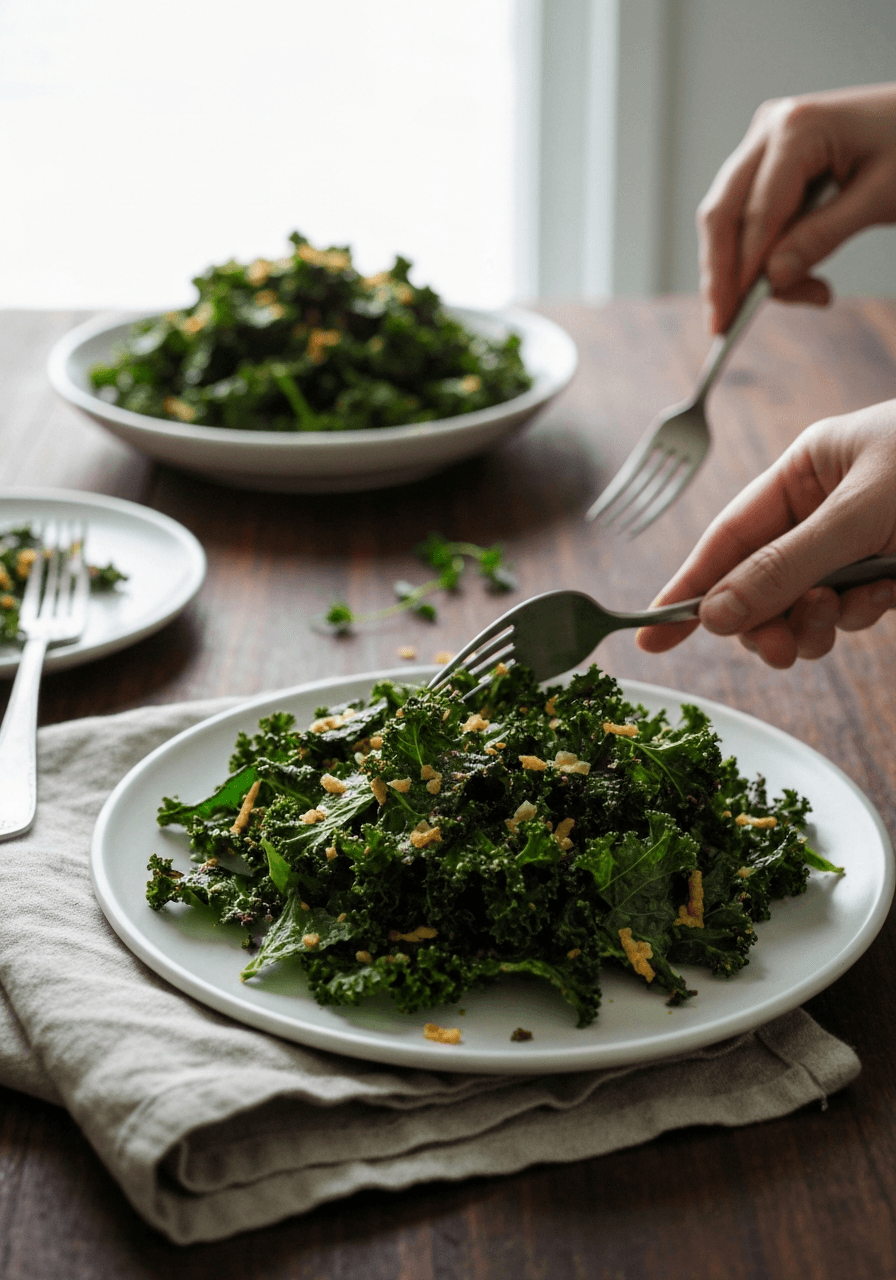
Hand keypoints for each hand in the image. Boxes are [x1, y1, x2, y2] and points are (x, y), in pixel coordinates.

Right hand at [635, 402, 895, 667]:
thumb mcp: (859, 514)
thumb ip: (786, 565)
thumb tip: (714, 615)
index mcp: (803, 472)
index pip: (727, 538)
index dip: (688, 589)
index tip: (650, 636)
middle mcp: (820, 510)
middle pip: (758, 584)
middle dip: (764, 619)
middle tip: (778, 649)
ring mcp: (853, 545)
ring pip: (800, 608)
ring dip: (813, 625)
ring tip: (839, 613)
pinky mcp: (885, 574)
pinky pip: (848, 614)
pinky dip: (862, 614)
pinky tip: (890, 592)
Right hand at [699, 84, 895, 333]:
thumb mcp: (880, 196)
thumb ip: (823, 236)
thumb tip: (773, 278)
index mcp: (797, 127)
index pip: (756, 214)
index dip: (741, 271)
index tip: (729, 319)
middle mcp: (769, 129)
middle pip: (722, 213)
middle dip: (721, 274)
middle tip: (721, 325)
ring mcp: (765, 144)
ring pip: (727, 217)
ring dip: (742, 267)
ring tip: (801, 294)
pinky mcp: (769, 161)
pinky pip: (748, 214)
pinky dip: (760, 251)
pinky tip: (792, 275)